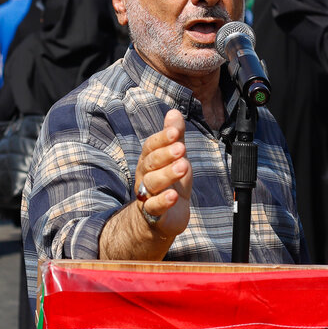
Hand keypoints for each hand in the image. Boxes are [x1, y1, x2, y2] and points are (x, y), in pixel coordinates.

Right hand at [134, 109, 193, 237]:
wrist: (164, 217)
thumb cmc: (170, 183)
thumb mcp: (176, 158)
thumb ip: (175, 136)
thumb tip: (174, 111)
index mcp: (149, 160)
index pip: (151, 146)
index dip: (162, 138)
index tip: (175, 131)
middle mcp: (145, 176)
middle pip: (151, 163)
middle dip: (166, 154)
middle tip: (182, 148)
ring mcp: (147, 195)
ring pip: (152, 183)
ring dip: (167, 174)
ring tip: (183, 167)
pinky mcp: (153, 213)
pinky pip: (154, 206)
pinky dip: (163, 201)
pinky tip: (173, 196)